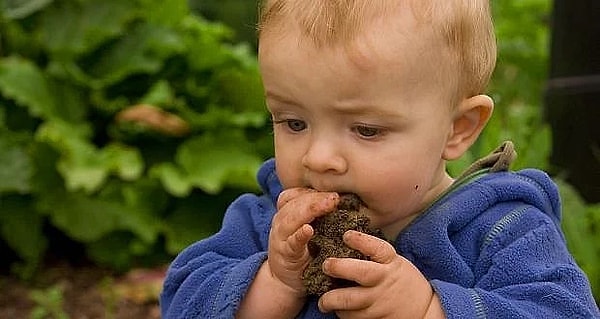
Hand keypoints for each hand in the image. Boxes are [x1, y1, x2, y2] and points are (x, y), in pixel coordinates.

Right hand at [266, 188, 339, 296]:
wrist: (285, 280)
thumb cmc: (302, 251)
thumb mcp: (306, 229)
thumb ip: (316, 215)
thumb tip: (342, 200)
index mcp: (286, 214)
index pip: (294, 195)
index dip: (311, 190)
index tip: (332, 189)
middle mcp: (280, 222)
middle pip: (295, 203)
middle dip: (316, 198)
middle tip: (336, 197)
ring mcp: (280, 237)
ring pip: (291, 218)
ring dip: (310, 210)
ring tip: (328, 205)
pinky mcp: (285, 254)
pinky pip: (292, 242)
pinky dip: (299, 235)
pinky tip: (309, 230)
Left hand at [318, 230, 435, 318]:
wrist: (423, 310)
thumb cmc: (401, 280)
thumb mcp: (394, 262)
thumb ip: (374, 255)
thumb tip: (345, 240)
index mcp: (391, 262)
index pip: (377, 248)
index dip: (361, 241)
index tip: (346, 235)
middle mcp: (384, 280)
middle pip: (360, 273)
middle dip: (339, 268)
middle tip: (326, 265)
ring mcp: (380, 301)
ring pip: (351, 301)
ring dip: (331, 300)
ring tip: (323, 301)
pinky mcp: (376, 318)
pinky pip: (354, 317)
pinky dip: (343, 314)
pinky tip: (337, 310)